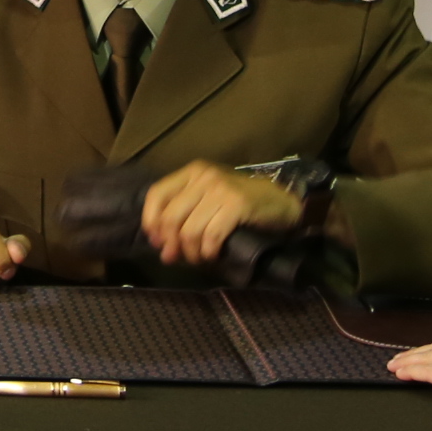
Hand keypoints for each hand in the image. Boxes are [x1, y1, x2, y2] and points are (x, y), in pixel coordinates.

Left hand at [138, 159, 303, 267]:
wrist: (280, 202)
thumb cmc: (240, 204)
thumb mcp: (208, 198)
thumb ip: (184, 214)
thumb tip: (161, 245)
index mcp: (192, 172)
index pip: (157, 194)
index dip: (151, 221)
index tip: (156, 242)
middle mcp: (203, 177)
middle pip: (171, 217)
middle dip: (171, 243)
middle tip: (176, 258)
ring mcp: (221, 190)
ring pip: (190, 230)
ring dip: (192, 252)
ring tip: (199, 258)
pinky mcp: (237, 205)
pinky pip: (212, 235)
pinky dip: (209, 251)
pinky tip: (213, 255)